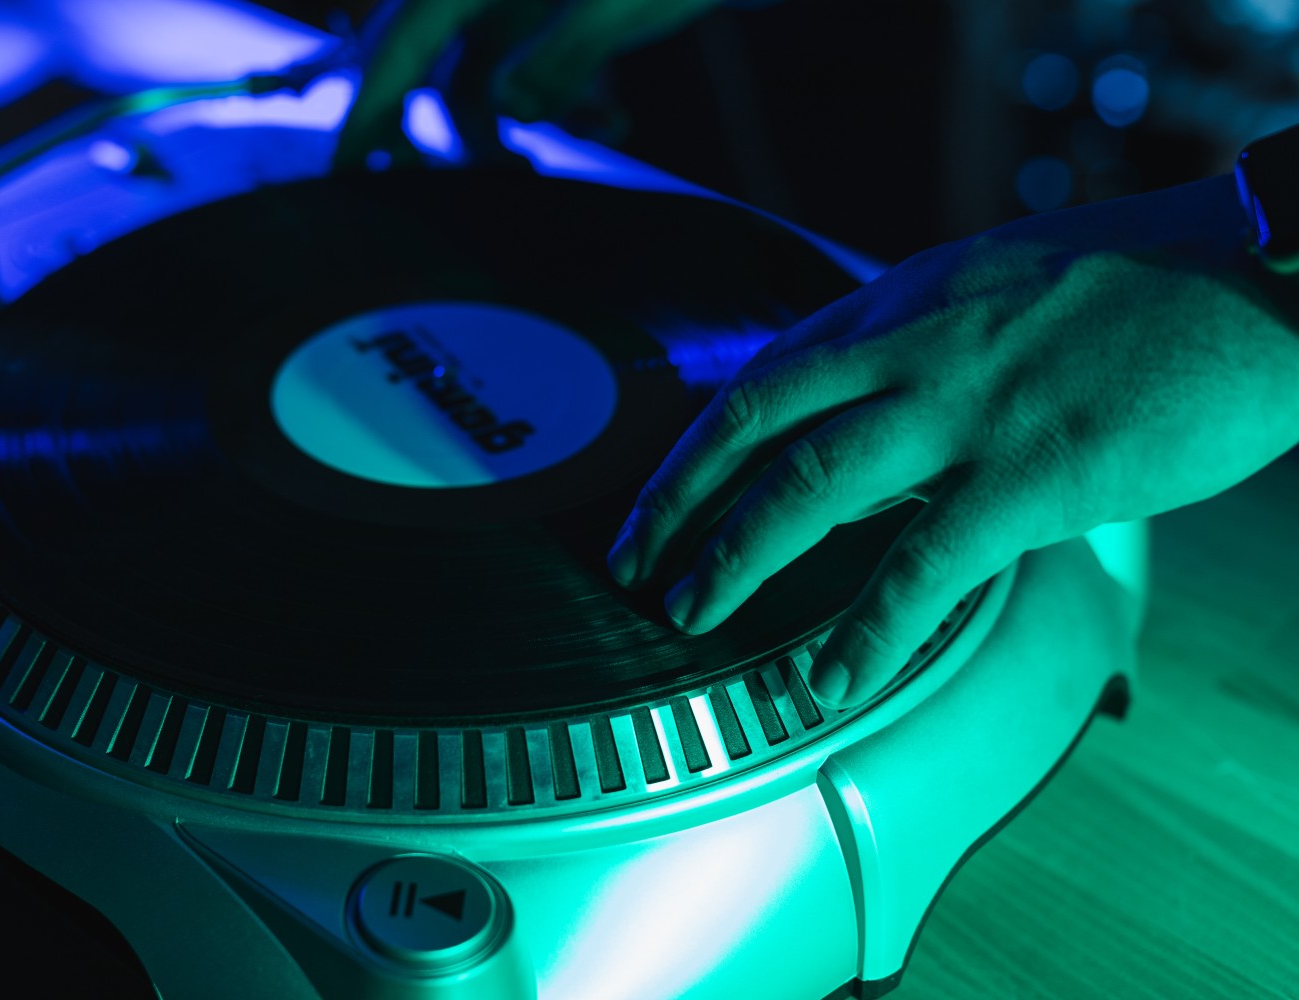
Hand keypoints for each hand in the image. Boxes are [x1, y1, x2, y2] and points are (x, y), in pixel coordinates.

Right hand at [333, 0, 721, 167]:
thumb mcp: (622, 4)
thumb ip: (566, 54)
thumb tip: (514, 110)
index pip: (403, 45)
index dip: (369, 110)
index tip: (346, 168)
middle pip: (413, 65)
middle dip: (405, 129)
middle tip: (406, 187)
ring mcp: (514, 10)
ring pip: (468, 88)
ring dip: (485, 139)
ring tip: (525, 173)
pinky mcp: (545, 29)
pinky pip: (518, 89)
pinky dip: (540, 120)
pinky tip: (600, 131)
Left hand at [606, 175, 1298, 708]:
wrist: (1263, 272)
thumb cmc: (1148, 283)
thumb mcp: (1003, 283)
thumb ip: (927, 335)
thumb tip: (875, 388)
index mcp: (909, 300)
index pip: (770, 370)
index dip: (702, 437)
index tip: (662, 488)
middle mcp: (917, 344)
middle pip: (755, 418)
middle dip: (677, 494)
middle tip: (630, 557)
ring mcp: (970, 408)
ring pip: (811, 483)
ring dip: (737, 554)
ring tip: (690, 613)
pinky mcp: (1036, 472)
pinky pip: (925, 563)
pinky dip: (865, 628)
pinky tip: (827, 678)